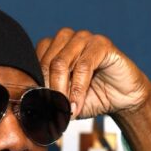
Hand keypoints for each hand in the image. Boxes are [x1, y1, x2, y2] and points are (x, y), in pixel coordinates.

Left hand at [36, 28, 150, 118]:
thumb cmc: (91, 98)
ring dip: (61, 91)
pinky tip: (76, 105)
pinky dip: (77, 89)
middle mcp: (66, 38)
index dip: (36, 87)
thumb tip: (28, 110)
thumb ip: (47, 101)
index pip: (34, 62)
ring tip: (65, 110)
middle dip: (48, 92)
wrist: (121, 98)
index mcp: (53, 48)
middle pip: (46, 63)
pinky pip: (83, 66)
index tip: (40, 109)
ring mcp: (84, 38)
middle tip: (52, 112)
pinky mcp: (101, 44)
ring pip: (61, 63)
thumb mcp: (63, 102)